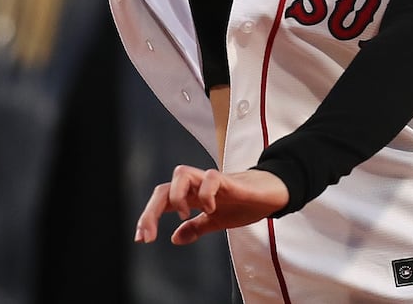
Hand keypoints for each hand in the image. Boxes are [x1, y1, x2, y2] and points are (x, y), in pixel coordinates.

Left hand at [135, 166, 290, 245]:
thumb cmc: (243, 202)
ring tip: (184, 214)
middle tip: (148, 234)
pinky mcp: (229, 181)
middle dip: (151, 211)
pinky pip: (211, 178)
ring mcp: (212, 181)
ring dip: (177, 196)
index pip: (162, 201)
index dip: (148, 217)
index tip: (141, 239)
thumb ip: (196, 228)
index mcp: (192, 197)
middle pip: (164, 188)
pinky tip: (210, 208)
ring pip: (182, 174)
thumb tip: (174, 238)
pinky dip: (206, 194)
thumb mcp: (216, 221)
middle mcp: (197, 186)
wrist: (271, 193)